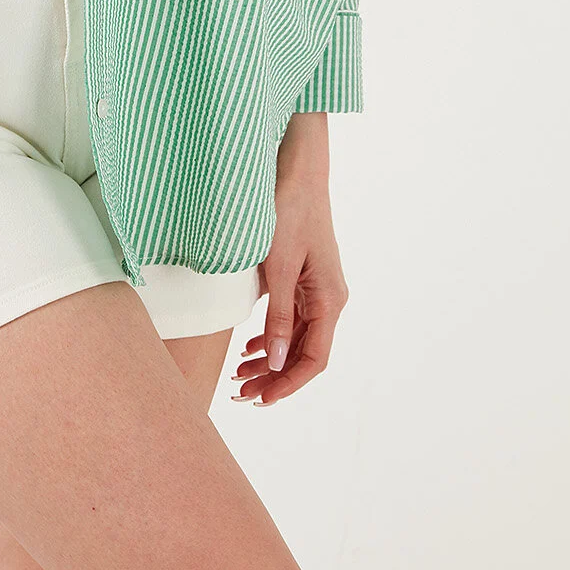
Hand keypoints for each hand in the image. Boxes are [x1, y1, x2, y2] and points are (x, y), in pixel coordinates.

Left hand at [231, 130, 348, 405]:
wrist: (296, 169)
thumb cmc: (289, 212)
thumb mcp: (278, 267)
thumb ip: (278, 317)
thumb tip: (276, 363)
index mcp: (330, 300)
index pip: (313, 360)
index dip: (287, 384)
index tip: (261, 400)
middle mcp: (329, 299)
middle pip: (304, 353)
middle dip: (274, 377)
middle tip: (241, 393)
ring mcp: (318, 289)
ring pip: (296, 339)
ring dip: (271, 360)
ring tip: (240, 376)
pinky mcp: (304, 278)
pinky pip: (292, 319)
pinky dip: (271, 337)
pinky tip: (250, 348)